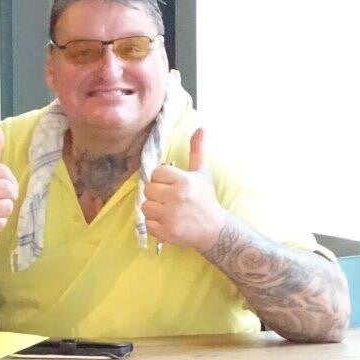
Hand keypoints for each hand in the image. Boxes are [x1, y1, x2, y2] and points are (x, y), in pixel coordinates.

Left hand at [142, 128, 226, 252]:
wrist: (214, 230)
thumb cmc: (206, 199)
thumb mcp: (203, 173)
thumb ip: (198, 150)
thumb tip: (201, 128)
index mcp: (184, 180)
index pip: (156, 173)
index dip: (162, 180)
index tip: (171, 186)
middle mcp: (176, 196)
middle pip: (148, 189)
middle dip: (157, 195)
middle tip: (169, 200)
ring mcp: (171, 215)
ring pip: (145, 206)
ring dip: (154, 210)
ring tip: (167, 212)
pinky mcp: (167, 232)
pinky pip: (147, 224)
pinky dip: (155, 225)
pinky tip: (167, 223)